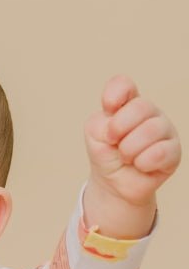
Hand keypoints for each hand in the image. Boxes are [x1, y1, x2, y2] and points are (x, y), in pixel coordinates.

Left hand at [83, 75, 179, 235]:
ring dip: (128, 150)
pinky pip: (159, 153)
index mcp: (128, 103)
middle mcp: (150, 112)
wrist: (113, 183)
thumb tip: (118, 125)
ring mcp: (164, 130)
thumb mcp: (95, 135)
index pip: (122, 85)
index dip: (113, 96)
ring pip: (150, 131)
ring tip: (126, 157)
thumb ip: (101, 123)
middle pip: (140, 106)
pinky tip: (140, 165)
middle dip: (119, 129)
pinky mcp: (173, 152)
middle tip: (114, 142)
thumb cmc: (105, 154)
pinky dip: (142, 163)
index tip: (108, 110)